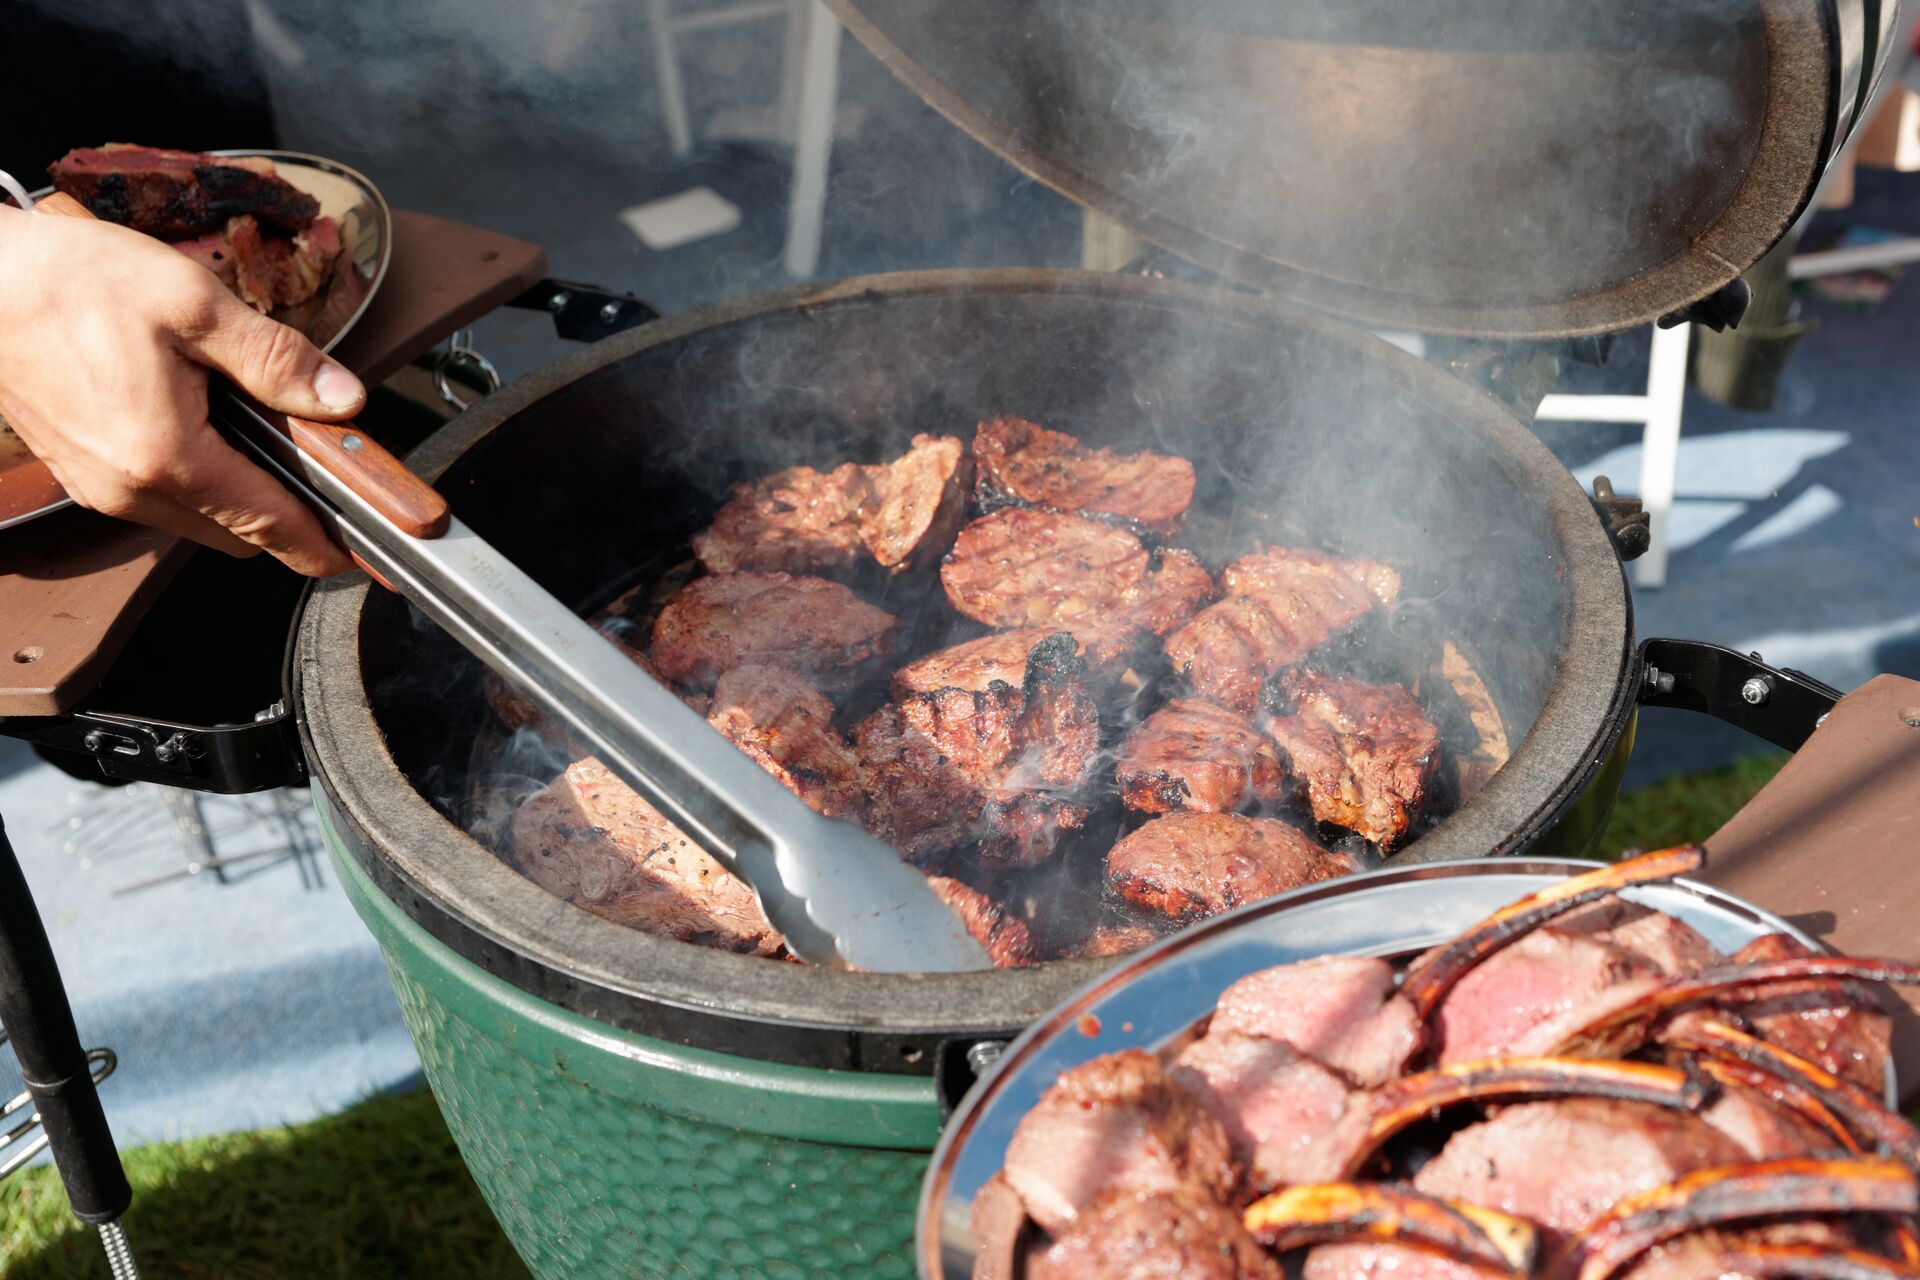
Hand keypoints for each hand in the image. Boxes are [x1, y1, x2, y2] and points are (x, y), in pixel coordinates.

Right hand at [0, 204, 364, 575]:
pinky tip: (202, 417)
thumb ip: (276, 359)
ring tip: (251, 420)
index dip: (323, 543)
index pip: (269, 524)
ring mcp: (102, 489)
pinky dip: (199, 475)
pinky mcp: (86, 475)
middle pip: (240, 533)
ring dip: (240, 488)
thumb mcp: (194, 305)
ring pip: (203, 519)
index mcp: (167, 457)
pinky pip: (164, 497)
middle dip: (286, 507)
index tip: (359, 553)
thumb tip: (340, 399)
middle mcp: (131, 490)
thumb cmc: (71, 283)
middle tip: (314, 456)